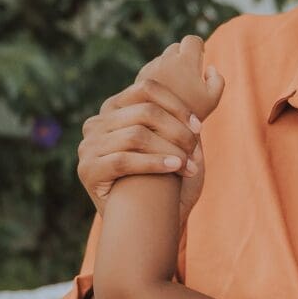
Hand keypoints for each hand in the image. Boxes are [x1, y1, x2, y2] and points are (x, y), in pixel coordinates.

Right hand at [76, 36, 223, 222]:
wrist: (144, 223)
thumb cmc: (163, 180)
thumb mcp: (171, 142)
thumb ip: (176, 115)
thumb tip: (211, 74)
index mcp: (113, 108)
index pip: (146, 88)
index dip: (177, 104)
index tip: (199, 126)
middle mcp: (96, 123)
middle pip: (144, 111)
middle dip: (176, 129)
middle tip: (196, 148)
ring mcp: (87, 146)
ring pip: (135, 135)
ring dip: (169, 149)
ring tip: (189, 164)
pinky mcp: (86, 170)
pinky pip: (123, 160)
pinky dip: (153, 163)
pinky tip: (175, 169)